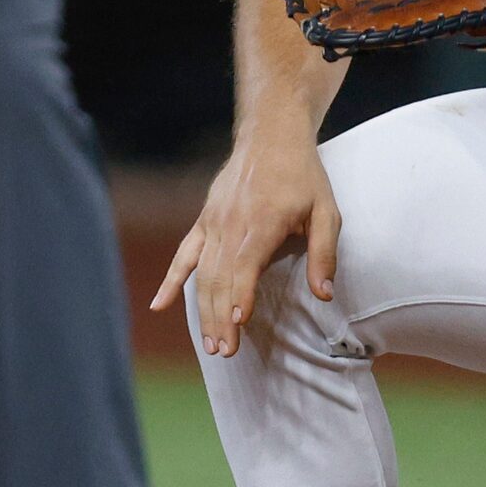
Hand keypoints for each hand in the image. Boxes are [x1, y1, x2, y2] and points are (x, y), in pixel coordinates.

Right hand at [151, 130, 340, 357]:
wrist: (270, 136)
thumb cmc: (303, 176)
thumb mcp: (326, 211)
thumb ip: (324, 253)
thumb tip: (324, 294)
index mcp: (263, 222)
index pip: (245, 267)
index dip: (240, 296)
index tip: (237, 325)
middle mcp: (232, 224)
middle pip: (220, 278)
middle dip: (220, 317)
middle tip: (224, 351)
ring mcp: (214, 223)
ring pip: (202, 273)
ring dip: (203, 310)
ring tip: (209, 344)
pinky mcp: (204, 221)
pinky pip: (184, 255)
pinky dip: (172, 281)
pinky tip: (159, 306)